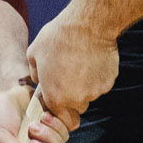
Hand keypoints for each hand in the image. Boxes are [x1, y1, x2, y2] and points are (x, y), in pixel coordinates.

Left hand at [25, 8, 119, 133]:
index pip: (59, 117)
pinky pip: (101, 84)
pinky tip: (92, 60)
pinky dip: (97, 76)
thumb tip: (39, 80)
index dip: (57, 108)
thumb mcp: (34, 54)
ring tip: (80, 63)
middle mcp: (77, 99)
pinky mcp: (108, 82)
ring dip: (85, 85)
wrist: (88, 25)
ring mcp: (95, 91)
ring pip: (89, 95)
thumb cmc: (58, 38)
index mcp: (56, 97)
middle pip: (76, 107)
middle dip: (72, 97)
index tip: (57, 96)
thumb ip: (34, 73)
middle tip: (68, 76)